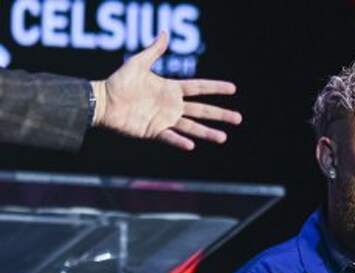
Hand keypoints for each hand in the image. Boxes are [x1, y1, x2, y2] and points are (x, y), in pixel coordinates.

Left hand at [91, 32, 241, 149]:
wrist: (103, 101)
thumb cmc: (119, 82)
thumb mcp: (137, 63)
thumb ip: (153, 51)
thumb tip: (164, 33)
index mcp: (171, 89)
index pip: (199, 88)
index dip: (216, 88)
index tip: (233, 89)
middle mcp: (172, 106)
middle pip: (202, 110)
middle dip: (220, 114)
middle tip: (238, 118)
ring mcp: (165, 119)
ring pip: (192, 127)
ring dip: (207, 132)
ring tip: (224, 137)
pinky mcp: (154, 131)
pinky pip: (170, 137)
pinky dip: (180, 141)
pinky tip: (192, 145)